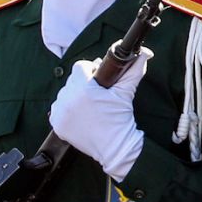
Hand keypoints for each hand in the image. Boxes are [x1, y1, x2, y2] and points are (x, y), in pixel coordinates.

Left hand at [50, 48, 149, 180]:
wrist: (115, 148)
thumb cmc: (121, 119)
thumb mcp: (126, 93)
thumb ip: (133, 71)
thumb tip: (144, 53)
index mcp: (85, 89)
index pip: (80, 67)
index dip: (89, 69)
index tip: (97, 78)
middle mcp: (69, 99)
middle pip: (72, 81)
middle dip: (82, 84)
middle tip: (95, 94)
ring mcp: (61, 112)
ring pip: (64, 94)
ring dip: (73, 97)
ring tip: (87, 106)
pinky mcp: (57, 124)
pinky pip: (58, 109)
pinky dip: (66, 110)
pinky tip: (79, 115)